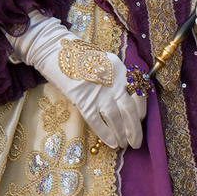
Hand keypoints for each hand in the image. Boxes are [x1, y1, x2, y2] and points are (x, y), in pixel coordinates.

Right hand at [8, 13, 145, 148]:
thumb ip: (115, 79)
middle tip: (136, 142)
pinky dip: (106, 134)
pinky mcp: (84, 101)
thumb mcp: (104, 63)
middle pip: (130, 111)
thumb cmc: (79, 58)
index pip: (138, 95)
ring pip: (116, 119)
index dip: (141, 112)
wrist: (55, 51)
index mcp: (120, 70)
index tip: (140, 122)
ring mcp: (99, 92)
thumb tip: (124, 102)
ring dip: (121, 135)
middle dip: (135, 130)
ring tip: (123, 144)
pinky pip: (98, 122)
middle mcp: (113, 81)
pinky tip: (111, 143)